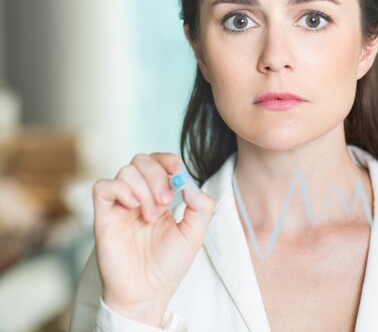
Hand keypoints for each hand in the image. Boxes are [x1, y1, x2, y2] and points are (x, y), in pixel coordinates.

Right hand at [92, 153, 214, 325]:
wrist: (148, 291)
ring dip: (144, 188)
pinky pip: (103, 187)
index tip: (178, 170)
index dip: (168, 160)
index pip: (159, 162)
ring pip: (126, 171)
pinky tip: (134, 206)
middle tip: (166, 200)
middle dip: (157, 174)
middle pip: (141, 160)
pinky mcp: (103, 216)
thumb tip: (191, 182)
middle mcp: (138, 197)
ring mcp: (120, 205)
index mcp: (159, 197)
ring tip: (151, 215)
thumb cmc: (169, 264)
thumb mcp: (195, 232)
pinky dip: (121, 189)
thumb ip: (200, 205)